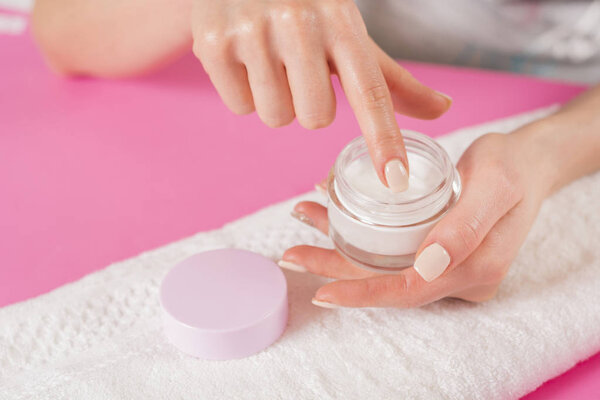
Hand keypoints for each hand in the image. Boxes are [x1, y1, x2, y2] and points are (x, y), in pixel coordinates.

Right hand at [191, 0, 451, 189]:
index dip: (385, 140)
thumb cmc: (306, 8)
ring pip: (275, 117)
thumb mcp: (348, 33)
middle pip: (315, 119)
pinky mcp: (213, 42)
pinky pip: (239, 106)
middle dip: (309, 106)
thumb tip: (441, 111)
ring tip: (270, 59)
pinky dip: (243, 92)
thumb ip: (391, 79)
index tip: (396, 181)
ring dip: (276, 100)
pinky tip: (244, 58)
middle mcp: (299, 23)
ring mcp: (253, 31)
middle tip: (299, 69)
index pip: (371, 91)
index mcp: (342, 22)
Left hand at [280, 131, 550, 307]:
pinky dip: (359, 230)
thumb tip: (428, 266)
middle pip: (385, 281)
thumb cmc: (513, 167)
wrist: (527, 163)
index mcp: (473, 271)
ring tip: (305, 216)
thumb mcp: (494, 186)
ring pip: (382, 264)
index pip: (408, 292)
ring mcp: (445, 265)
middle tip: (291, 251)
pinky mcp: (435, 250)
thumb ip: (465, 226)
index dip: (362, 294)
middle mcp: (456, 277)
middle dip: (335, 267)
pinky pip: (390, 248)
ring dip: (339, 244)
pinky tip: (332, 206)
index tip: (320, 292)